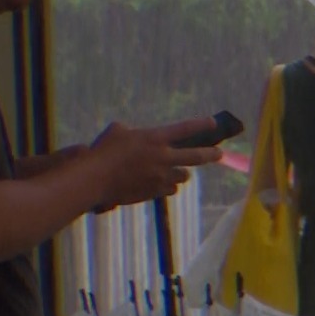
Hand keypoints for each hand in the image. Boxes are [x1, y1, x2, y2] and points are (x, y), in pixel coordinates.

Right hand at [89, 117, 223, 207]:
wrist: (94, 180)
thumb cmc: (101, 151)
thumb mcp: (117, 131)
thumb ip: (133, 132)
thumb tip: (136, 136)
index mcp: (155, 138)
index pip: (185, 129)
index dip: (201, 125)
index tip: (213, 123)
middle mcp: (163, 157)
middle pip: (196, 157)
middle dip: (212, 155)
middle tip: (219, 154)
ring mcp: (160, 176)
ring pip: (184, 176)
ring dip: (183, 172)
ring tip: (180, 170)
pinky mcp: (155, 192)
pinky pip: (170, 189)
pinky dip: (168, 185)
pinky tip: (163, 182)